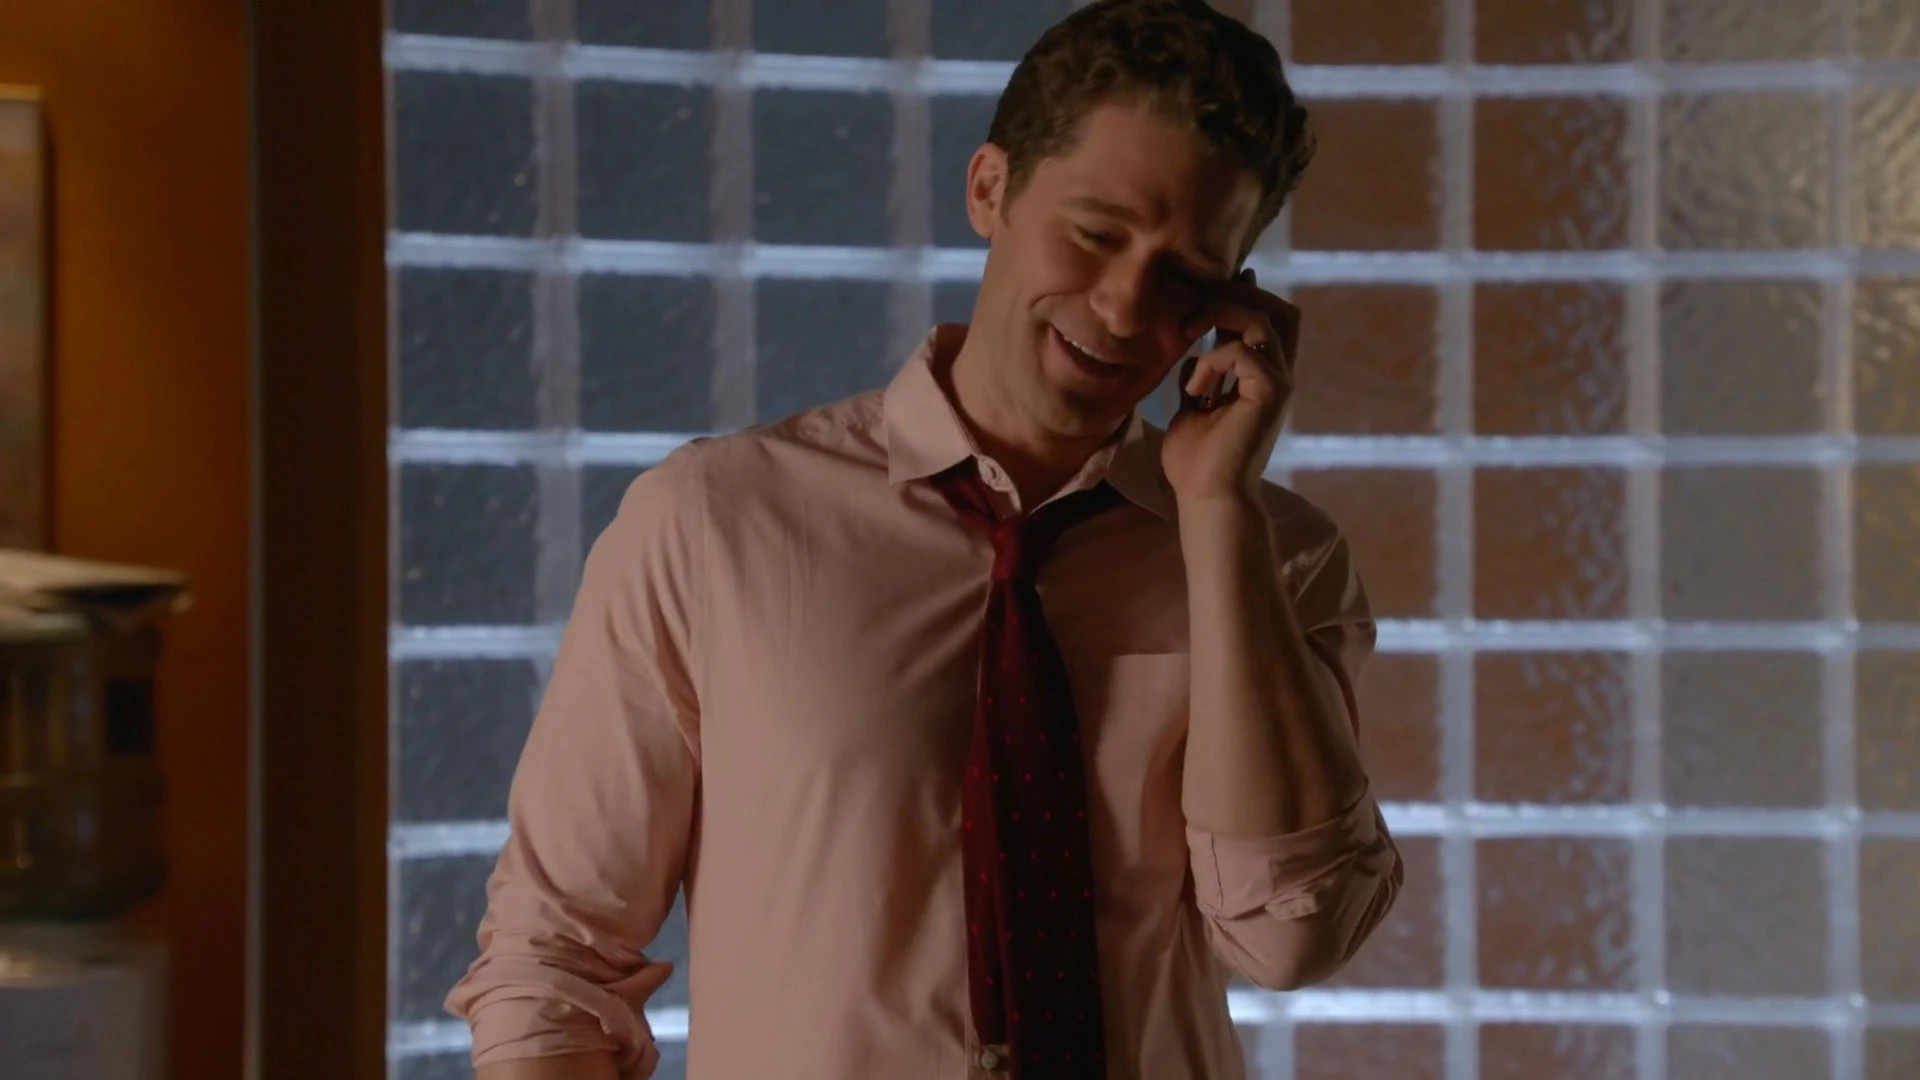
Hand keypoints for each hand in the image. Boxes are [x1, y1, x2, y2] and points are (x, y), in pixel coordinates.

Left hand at [1160, 268, 1299, 505]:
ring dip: (1221, 314)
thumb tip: (1195, 347)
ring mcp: (1279, 384)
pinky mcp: (1271, 395)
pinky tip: (1195, 389)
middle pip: (1281, 309)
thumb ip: (1201, 375)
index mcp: (1262, 377)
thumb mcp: (1193, 405)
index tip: (1211, 283)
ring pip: (1264, 320)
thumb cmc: (1196, 462)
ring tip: (1187, 329)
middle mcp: (1278, 376)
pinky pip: (1244, 352)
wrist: (1206, 499)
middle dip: (1240, 293)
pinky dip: (1213, 360)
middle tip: (1199, 301)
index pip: (1269, 319)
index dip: (1246, 293)